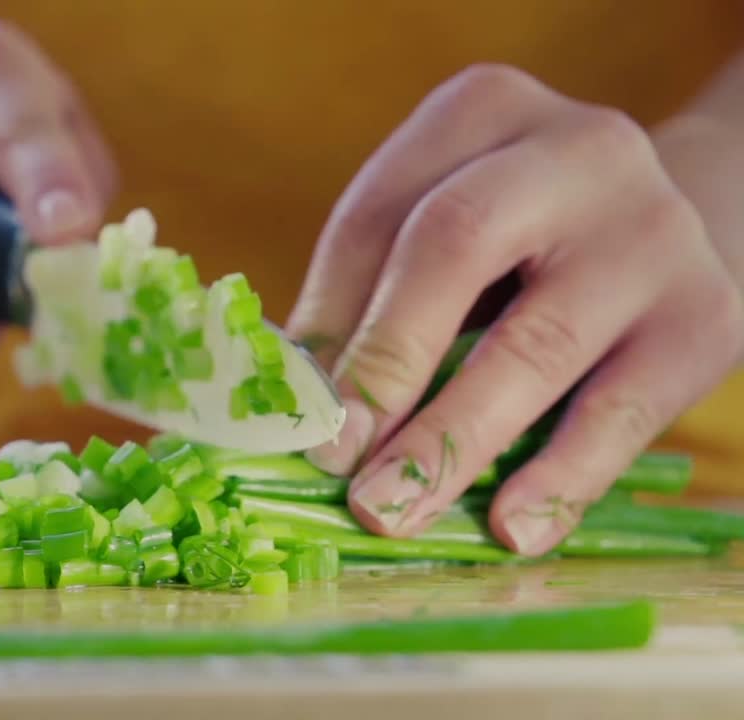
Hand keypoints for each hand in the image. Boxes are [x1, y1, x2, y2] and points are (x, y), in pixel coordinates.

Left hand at [286, 64, 743, 554]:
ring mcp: (649, 232)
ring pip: (536, 344)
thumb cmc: (522, 239)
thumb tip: (288, 399)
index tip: (293, 410)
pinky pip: (621, 411)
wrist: (678, 225)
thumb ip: (366, 296)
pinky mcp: (704, 317)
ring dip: (452, 439)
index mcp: (480, 112)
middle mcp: (574, 150)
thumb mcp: (444, 228)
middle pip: (454, 247)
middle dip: (383, 362)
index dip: (328, 317)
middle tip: (333, 460)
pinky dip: (558, 478)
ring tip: (391, 511)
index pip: (379, 212)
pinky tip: (507, 528)